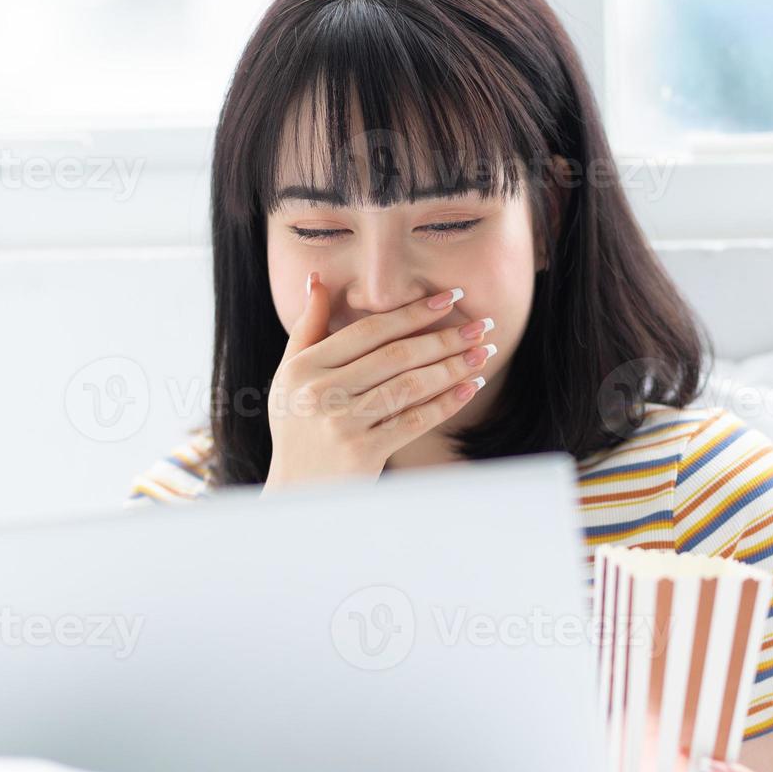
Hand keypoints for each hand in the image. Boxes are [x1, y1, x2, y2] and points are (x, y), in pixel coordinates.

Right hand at [263, 271, 496, 491]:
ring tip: (482, 353)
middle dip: (444, 337)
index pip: (368, 331)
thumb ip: (307, 327)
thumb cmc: (297, 428)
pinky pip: (414, 420)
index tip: (449, 299)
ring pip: (409, 385)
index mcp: (304, 368)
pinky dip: (446, 403)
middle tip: (481, 325)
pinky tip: (469, 388)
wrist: (297, 493)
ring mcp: (342, 424)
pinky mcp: (363, 452)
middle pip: (395, 355)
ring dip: (453, 366)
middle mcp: (320, 393)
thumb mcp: (290, 376)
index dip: (412, 312)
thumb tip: (318, 278)